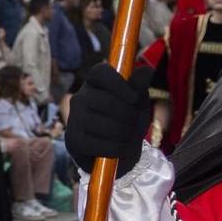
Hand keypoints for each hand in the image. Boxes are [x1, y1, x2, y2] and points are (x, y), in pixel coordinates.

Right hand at [64, 61, 154, 176]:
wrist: (115, 149)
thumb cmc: (126, 118)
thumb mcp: (137, 100)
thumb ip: (139, 85)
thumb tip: (147, 70)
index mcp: (93, 82)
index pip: (101, 72)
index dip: (120, 85)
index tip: (135, 98)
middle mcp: (79, 97)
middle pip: (111, 103)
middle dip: (132, 117)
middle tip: (135, 123)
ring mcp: (74, 119)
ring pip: (111, 127)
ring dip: (128, 135)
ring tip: (128, 137)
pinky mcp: (74, 141)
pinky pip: (106, 146)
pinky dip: (121, 150)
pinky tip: (120, 149)